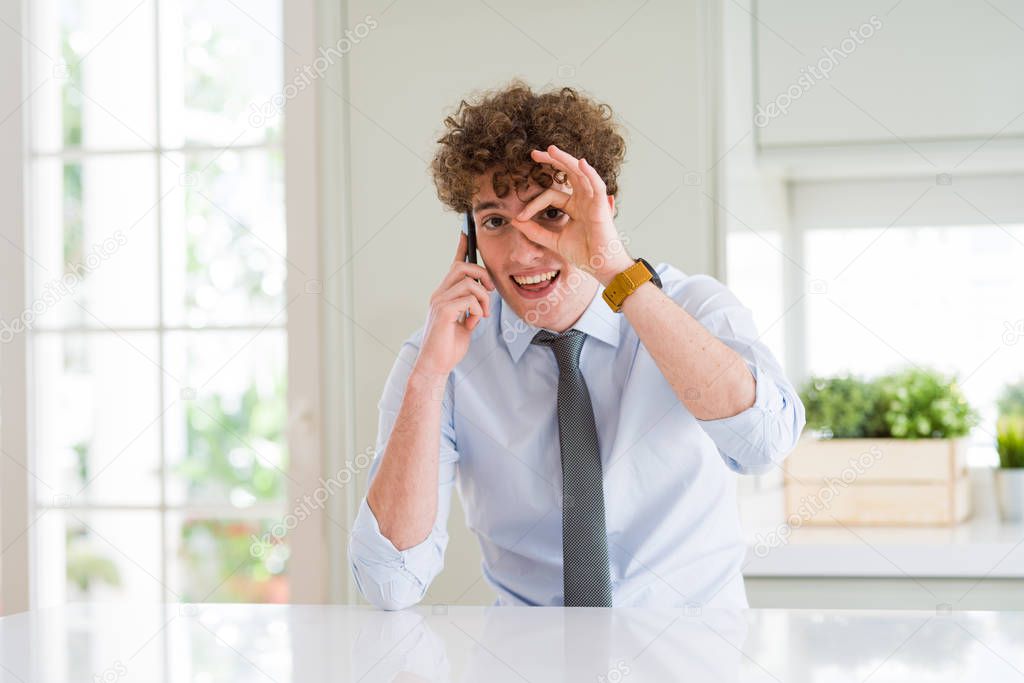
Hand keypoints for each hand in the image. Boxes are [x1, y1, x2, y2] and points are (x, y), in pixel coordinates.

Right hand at [414, 232, 495, 376]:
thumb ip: (471, 309)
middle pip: (462, 267)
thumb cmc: (449, 347)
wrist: (436, 366)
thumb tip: (482, 301)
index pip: (453, 266)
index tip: (466, 232)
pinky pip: (468, 299)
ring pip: (469, 283)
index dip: (461, 248)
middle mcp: (439, 294)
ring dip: (483, 299)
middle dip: (482, 275)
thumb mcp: (464, 324)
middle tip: (490, 292)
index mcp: (444, 295)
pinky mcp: (443, 312)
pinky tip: (473, 322)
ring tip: (483, 315)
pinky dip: (477, 310)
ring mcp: (439, 302)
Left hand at [514, 144, 633, 284]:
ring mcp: (593, 201)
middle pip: (568, 173)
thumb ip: (535, 231)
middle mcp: (584, 200)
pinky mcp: (601, 207)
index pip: (551, 195)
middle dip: (553, 161)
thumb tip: (515, 220)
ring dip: (566, 160)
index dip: (533, 203)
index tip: (519, 216)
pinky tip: (580, 163)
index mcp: (574, 206)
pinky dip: (590, 173)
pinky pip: (597, 185)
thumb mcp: (553, 241)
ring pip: (580, 173)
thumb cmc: (583, 254)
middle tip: (535, 153)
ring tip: (551, 150)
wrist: (600, 267)